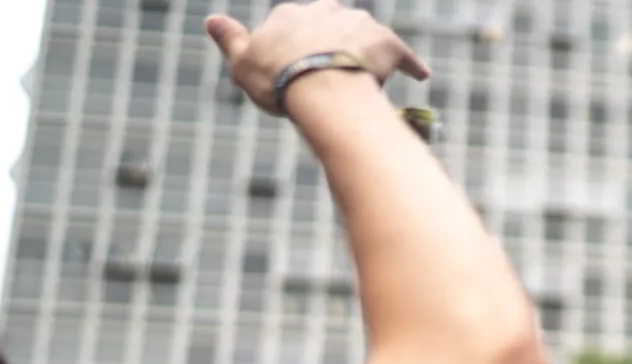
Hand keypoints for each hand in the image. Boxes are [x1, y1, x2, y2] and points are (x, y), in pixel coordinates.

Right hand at [205, 0, 429, 114]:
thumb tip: (211, 19)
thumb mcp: (243, 62)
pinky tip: (421, 76)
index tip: (299, 65)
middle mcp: (326, 11)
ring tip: (375, 73)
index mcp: (290, 15)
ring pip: (367, 33)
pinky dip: (412, 65)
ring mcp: (359, 24)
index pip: (294, 24)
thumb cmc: (278, 79)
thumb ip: (230, 39)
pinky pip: (405, 55)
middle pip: (333, 21)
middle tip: (338, 65)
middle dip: (336, 39)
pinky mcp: (388, 43)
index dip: (297, 46)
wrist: (319, 85)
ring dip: (370, 49)